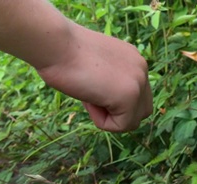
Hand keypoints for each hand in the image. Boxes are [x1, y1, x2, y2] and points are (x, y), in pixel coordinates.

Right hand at [36, 24, 151, 131]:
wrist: (55, 44)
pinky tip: (89, 100)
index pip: (136, 94)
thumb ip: (109, 80)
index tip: (91, 84)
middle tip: (92, 96)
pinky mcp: (130, 96)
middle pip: (141, 110)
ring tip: (90, 98)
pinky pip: (121, 126)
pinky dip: (102, 121)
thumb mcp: (94, 65)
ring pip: (133, 120)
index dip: (112, 100)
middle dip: (118, 112)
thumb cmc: (62, 54)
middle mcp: (141, 69)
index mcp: (133, 59)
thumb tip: (110, 101)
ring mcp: (139, 82)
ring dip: (110, 118)